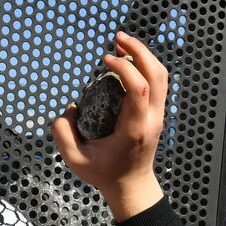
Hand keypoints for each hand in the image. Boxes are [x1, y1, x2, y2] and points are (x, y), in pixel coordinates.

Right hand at [52, 31, 166, 219]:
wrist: (132, 187)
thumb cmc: (104, 174)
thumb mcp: (75, 160)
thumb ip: (63, 134)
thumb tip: (69, 108)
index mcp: (134, 129)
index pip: (140, 88)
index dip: (125, 67)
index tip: (105, 60)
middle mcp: (151, 119)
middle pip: (157, 74)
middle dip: (139, 51)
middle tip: (118, 38)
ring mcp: (158, 115)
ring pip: (162, 75)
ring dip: (144, 55)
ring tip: (122, 44)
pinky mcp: (158, 113)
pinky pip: (159, 82)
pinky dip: (146, 66)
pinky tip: (128, 60)